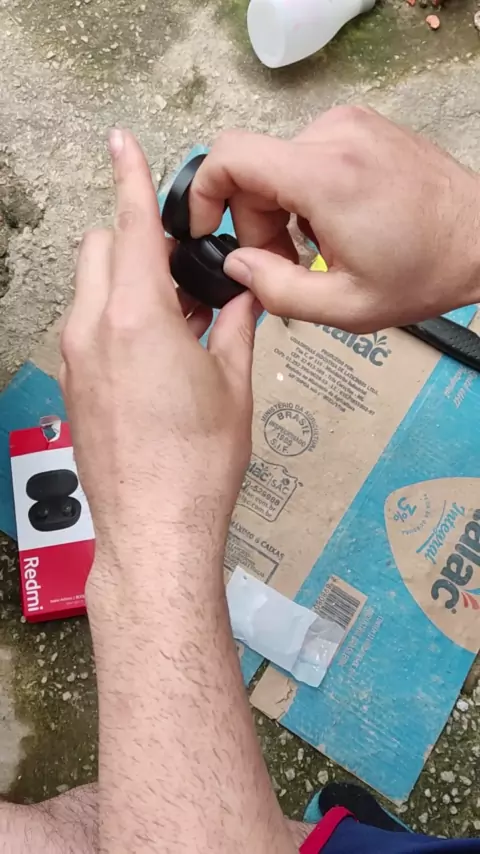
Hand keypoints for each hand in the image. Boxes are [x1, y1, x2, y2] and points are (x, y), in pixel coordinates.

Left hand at [60, 129, 257, 561]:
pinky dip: (114, 317)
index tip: (122, 145)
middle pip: (101, 248)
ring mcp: (77, 359)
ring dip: (126, 281)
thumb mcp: (233, 385)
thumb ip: (235, 327)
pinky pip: (87, 326)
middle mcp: (95, 330)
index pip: (131, 225)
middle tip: (181, 266)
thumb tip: (242, 299)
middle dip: (135, 239)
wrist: (155, 527)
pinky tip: (154, 350)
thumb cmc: (196, 464)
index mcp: (138, 318)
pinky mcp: (74, 386)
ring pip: (90, 287)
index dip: (130, 177)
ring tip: (174, 316)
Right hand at [190, 106, 479, 331]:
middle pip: (252, 169)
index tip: (203, 226)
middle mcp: (335, 137)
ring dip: (281, 211)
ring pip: (277, 165)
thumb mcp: (345, 307)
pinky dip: (304, 193)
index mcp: (327, 178)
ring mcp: (350, 126)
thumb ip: (276, 291)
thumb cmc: (424, 272)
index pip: (230, 156)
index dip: (202, 193)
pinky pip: (305, 156)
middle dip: (254, 221)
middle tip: (285, 262)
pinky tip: (335, 224)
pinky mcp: (361, 128)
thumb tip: (235, 265)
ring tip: (319, 248)